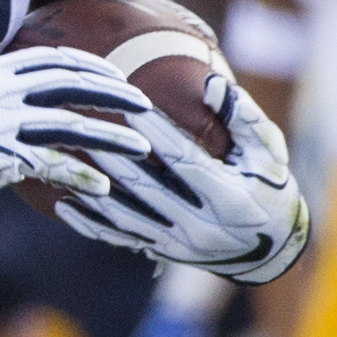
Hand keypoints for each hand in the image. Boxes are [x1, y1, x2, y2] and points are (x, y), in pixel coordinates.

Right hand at [0, 47, 153, 309]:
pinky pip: (53, 165)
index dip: (91, 66)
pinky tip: (102, 187)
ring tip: (138, 148)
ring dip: (110, 137)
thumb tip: (35, 98)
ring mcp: (0, 123)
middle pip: (71, 84)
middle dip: (112, 93)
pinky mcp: (1, 157)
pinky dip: (81, 176)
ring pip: (70, 125)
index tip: (116, 76)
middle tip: (142, 105)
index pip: (53, 59)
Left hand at [56, 75, 310, 284]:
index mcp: (228, 197)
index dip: (155, 131)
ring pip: (126, 215)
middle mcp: (201, 225)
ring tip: (65, 161)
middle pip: (145, 186)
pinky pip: (120, 237)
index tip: (128, 104)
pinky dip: (91, 222)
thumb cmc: (270, 186)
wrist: (271, 248)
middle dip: (111, 156)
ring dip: (93, 188)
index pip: (183, 159)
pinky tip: (65, 203)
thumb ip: (242, 117)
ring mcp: (178, 243)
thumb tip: (210, 84)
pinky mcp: (162, 252)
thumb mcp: (268, 151)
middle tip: (80, 127)